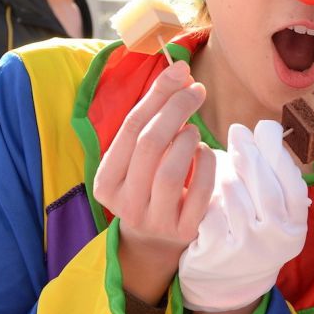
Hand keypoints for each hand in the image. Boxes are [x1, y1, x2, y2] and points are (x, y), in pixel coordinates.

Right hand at [93, 62, 215, 300]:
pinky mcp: (183, 231)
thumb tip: (180, 74)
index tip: (181, 71)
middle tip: (196, 91)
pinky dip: (206, 165)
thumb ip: (153, 119)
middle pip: (150, 145)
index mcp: (106, 181)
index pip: (130, 129)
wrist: (156, 243)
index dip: (158, 95)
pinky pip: (199, 191)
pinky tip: (205, 153)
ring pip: (170, 170)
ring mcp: (154, 220)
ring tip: (194, 131)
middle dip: (176, 110)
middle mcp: (125, 203)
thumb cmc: (149, 185)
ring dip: (188, 140)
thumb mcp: (141, 158)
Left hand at [179, 120, 310, 312]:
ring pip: (235, 197)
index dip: (277, 152)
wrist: (228, 283)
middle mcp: (278, 239)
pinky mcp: (218, 254)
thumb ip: (273, 175)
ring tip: (219, 158)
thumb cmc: (251, 230)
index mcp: (295, 225)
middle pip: (266, 187)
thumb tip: (264, 129)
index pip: (292, 182)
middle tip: (237, 131)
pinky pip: (210, 214)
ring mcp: (248, 249)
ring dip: (226, 173)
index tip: (263, 127)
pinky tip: (203, 188)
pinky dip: (206, 198)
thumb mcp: (272, 211)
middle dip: (251, 154)